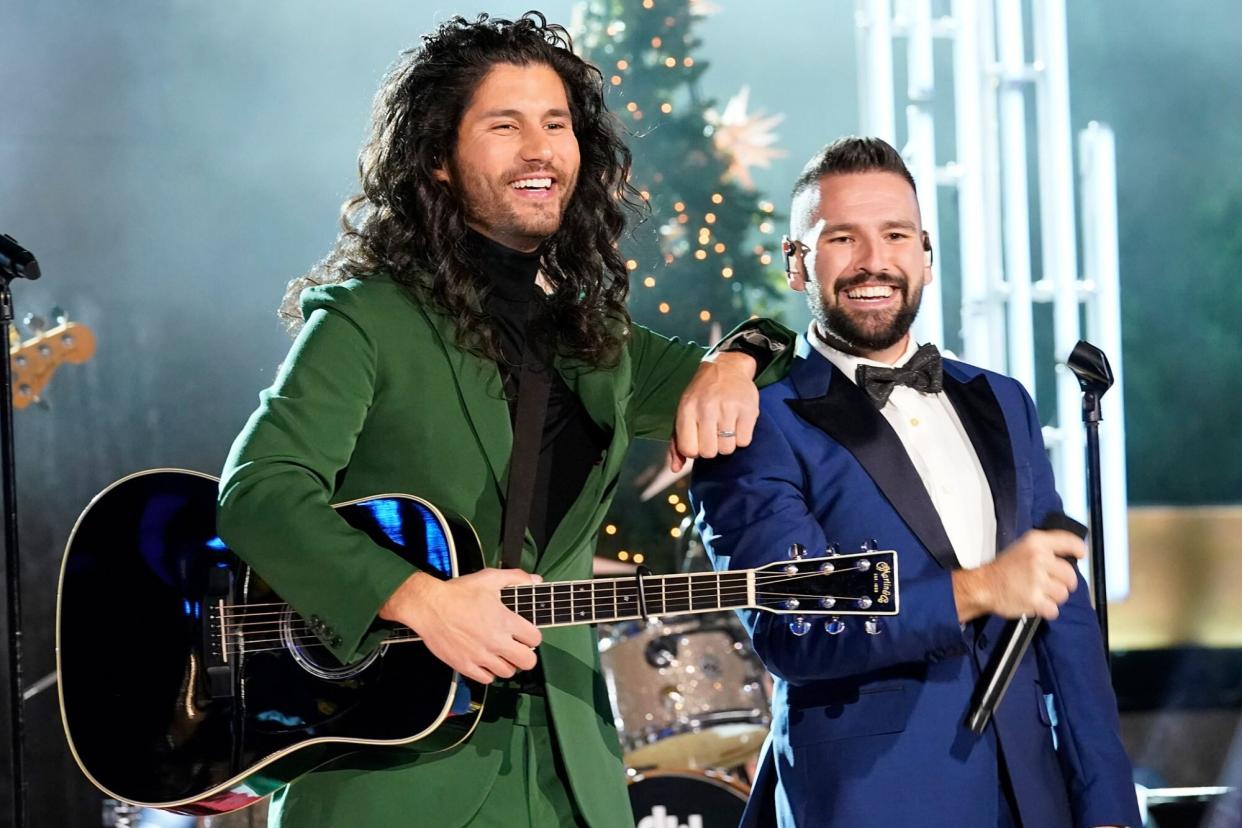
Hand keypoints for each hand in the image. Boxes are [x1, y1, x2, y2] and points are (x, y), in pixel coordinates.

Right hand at [378, 569, 542, 683]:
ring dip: (507, 663)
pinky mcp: (465, 665)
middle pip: (527, 662)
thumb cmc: (457, 593)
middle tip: (518, 647)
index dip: (532, 635)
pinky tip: (485, 660)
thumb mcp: (489, 578)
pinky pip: (486, 679)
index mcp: (505, 621)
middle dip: (526, 654)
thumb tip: (535, 580)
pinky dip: (489, 672)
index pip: (535, 639)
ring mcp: (480, 656)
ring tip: (500, 653)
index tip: (526, 633)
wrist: (428, 606)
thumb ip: (516, 577)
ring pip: (508, 672)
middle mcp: (496, 642)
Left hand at [669, 351, 758, 471]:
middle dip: (712, 448)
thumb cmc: (701, 395)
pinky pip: (744, 442)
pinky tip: (737, 424)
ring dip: (727, 444)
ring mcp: (728, 408)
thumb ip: (677, 442)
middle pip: (709, 452)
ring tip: (726, 428)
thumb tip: (675, 469)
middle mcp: (706, 408)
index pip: (689, 450)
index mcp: (687, 409)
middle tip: (714, 435)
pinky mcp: (748, 410)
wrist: (726, 367)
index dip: (695, 450)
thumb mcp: (683, 413)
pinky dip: (741, 438)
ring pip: (727, 449)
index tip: (698, 440)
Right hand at [951, 529, 1085, 622]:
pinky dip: (1046, 610)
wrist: (983, 585)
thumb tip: (1074, 553)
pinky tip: (1036, 603)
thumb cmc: (1004, 568)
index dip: (1078, 549)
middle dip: (1063, 583)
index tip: (1080, 555)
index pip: (1069, 541)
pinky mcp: (1034, 599)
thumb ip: (1047, 548)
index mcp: (1036, 543)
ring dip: (1053, 597)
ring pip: (1063, 594)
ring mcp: (1037, 580)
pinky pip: (1054, 609)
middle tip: (1050, 584)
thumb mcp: (1024, 547)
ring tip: (1039, 593)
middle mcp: (1038, 559)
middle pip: (1070, 575)